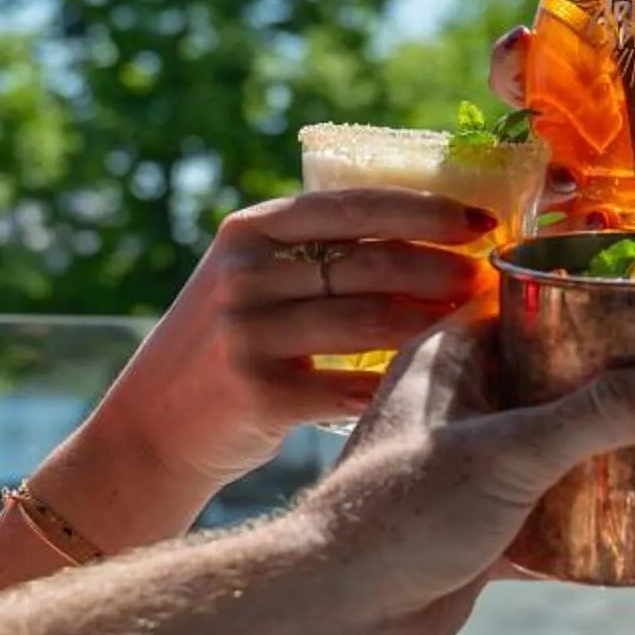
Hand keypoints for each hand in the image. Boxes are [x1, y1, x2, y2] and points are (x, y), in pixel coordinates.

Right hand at [83, 187, 500, 494]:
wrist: (151, 428)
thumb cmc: (229, 348)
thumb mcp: (251, 281)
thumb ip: (313, 255)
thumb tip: (430, 235)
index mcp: (248, 233)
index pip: (351, 205)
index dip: (423, 210)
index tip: (480, 220)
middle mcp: (243, 275)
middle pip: (367, 263)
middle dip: (439, 267)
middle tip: (483, 276)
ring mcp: (247, 333)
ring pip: (367, 322)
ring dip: (429, 323)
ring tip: (469, 322)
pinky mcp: (258, 392)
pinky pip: (349, 386)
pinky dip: (394, 385)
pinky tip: (432, 383)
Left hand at [295, 308, 634, 634]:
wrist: (341, 616)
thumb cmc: (399, 516)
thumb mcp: (510, 453)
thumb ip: (597, 415)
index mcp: (448, 360)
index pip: (529, 306)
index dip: (590, 301)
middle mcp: (458, 407)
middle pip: (552, 379)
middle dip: (612, 385)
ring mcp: (469, 469)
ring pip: (553, 447)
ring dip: (604, 452)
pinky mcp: (480, 528)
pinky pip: (548, 510)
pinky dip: (587, 516)